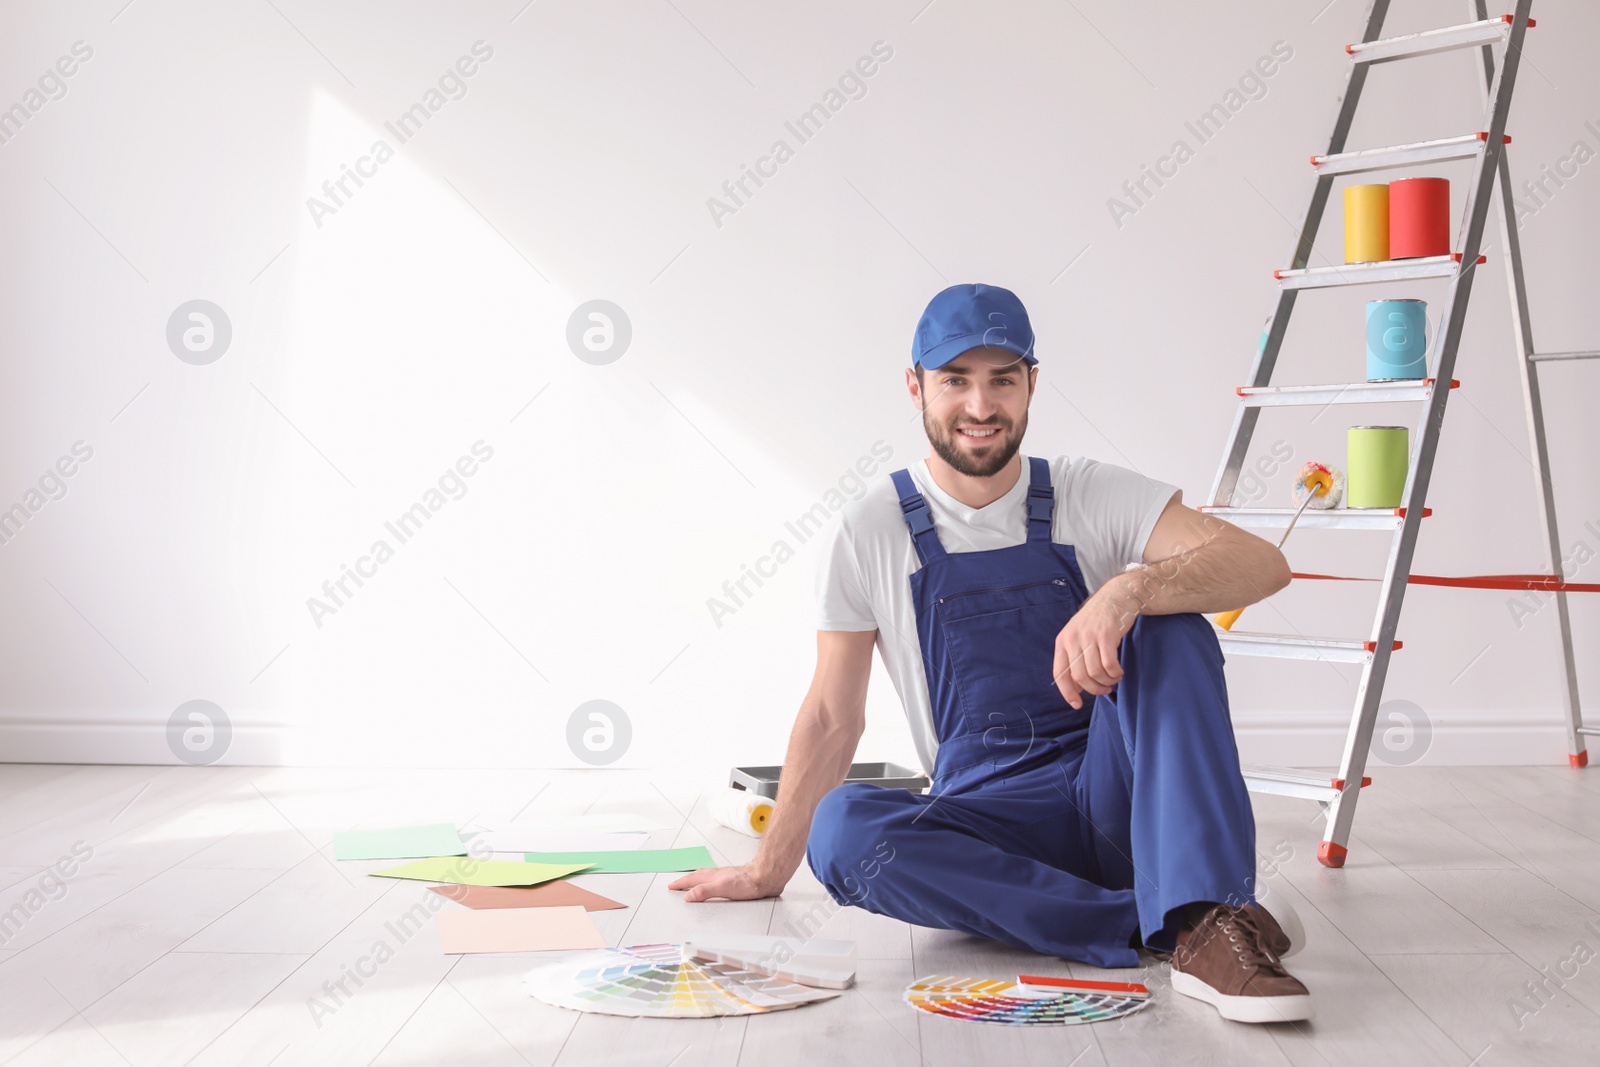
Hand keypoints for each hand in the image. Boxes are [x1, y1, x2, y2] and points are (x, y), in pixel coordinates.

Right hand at [667, 863, 781, 901]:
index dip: (681, 883)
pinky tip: (713, 883)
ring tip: (691, 881)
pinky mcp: (733, 879)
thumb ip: (704, 891)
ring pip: (706, 875)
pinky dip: (708, 880)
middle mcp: (717, 875)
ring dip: (696, 879)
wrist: (765, 877)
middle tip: (677, 883)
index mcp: (712, 877)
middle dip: (685, 880)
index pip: (692, 880)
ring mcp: (725, 875)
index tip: (672, 886)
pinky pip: (714, 878)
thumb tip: (688, 895)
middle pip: (697, 876)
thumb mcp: (722, 889)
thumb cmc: (747, 883)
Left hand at [1053, 578, 1139, 708]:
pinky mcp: (1106, 635)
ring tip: (1114, 678)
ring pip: (1095, 673)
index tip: (1077, 705)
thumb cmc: (1098, 621)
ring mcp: (1089, 636)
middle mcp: (1072, 638)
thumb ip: (1075, 659)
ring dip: (1107, 682)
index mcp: (1062, 641)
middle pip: (1079, 677)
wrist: (1116, 596)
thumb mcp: (1079, 636)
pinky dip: (1115, 673)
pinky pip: (1109, 665)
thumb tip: (1075, 688)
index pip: (1059, 674)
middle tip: (1105, 689)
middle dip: (1094, 689)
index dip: (1067, 692)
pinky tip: (1119, 671)